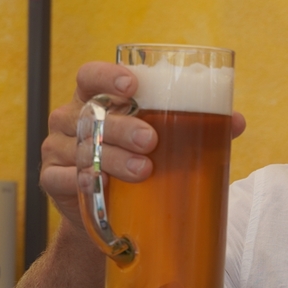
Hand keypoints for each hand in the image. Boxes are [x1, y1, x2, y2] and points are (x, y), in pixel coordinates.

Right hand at [41, 62, 246, 226]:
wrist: (113, 211)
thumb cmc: (140, 160)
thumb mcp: (165, 140)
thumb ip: (199, 126)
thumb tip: (236, 121)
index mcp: (96, 99)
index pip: (90, 76)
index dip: (108, 76)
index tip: (134, 85)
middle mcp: (71, 118)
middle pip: (89, 115)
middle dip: (122, 127)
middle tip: (152, 140)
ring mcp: (57, 148)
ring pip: (81, 148)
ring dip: (113, 158)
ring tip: (144, 170)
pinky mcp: (51, 179)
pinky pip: (63, 178)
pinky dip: (83, 181)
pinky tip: (102, 185)